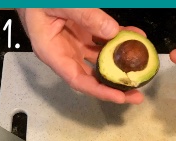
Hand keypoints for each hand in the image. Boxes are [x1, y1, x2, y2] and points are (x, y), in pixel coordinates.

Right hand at [17, 9, 146, 103]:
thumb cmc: (35, 1)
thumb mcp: (58, 4)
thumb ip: (84, 15)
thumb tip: (112, 32)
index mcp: (52, 52)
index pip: (78, 80)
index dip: (100, 91)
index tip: (120, 97)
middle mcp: (65, 52)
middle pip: (92, 76)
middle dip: (115, 86)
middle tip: (137, 93)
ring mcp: (75, 43)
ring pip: (101, 58)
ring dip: (120, 63)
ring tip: (141, 66)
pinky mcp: (82, 31)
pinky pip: (103, 39)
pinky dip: (119, 38)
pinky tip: (134, 36)